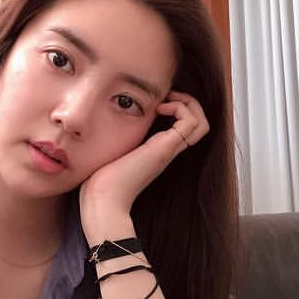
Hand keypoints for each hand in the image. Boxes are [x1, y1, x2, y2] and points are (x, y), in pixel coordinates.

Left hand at [78, 91, 208, 242]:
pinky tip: (160, 109)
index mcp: (155, 152)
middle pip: (199, 125)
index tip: (157, 103)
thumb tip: (97, 128)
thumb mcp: (108, 154)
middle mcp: (167, 151)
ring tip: (166, 101)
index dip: (178, 109)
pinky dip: (181, 108)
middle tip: (167, 98)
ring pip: (201, 123)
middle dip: (188, 104)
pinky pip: (191, 122)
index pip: (184, 130)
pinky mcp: (165, 148)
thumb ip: (111, 142)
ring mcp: (168, 150)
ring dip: (188, 104)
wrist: (103, 200)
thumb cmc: (99, 181)